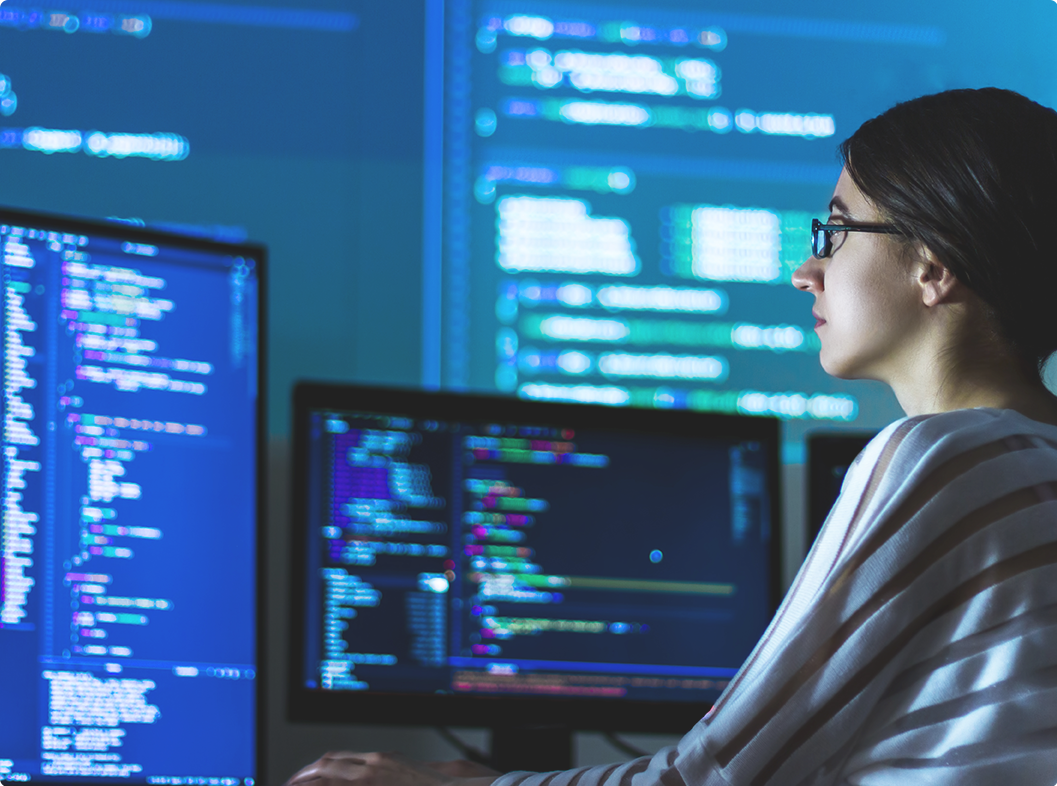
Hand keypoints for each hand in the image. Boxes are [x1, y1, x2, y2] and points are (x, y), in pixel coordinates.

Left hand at [285, 751, 501, 785]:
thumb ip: (401, 774)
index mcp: (381, 760)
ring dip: (307, 783)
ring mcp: (371, 780)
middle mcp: (371, 767)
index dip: (317, 769)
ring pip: (327, 778)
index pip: (337, 760)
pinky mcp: (375, 785)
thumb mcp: (418, 772)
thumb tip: (399, 776)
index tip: (305, 777)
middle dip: (303, 777)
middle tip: (290, 784)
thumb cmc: (444, 785)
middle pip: (326, 767)